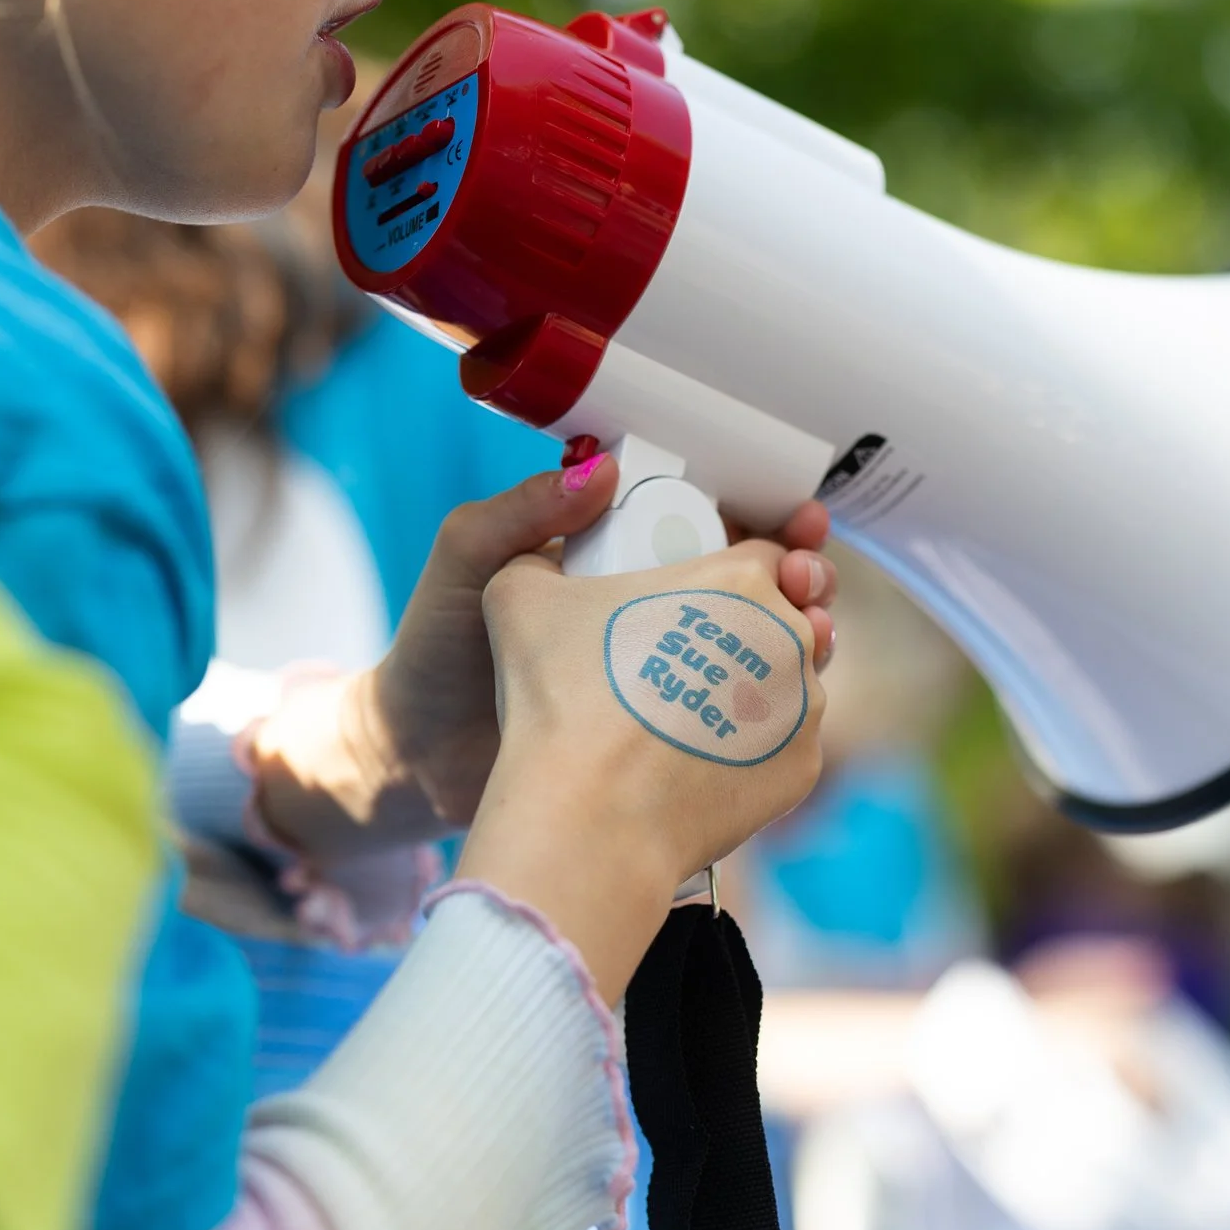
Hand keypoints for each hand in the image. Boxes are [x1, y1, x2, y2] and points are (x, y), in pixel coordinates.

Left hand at [249, 453, 838, 860]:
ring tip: (815, 633)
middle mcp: (648, 615)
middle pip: (750, 588)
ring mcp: (660, 680)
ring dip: (799, 636)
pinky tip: (796, 696)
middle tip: (810, 579)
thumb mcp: (469, 563)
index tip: (797, 517)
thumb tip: (602, 469)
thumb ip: (522, 514)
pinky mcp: (663, 740)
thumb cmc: (433, 653)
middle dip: (798, 576)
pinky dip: (776, 703)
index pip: (704, 525)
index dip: (761, 518)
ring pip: (756, 649)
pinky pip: (734, 715)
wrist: (414, 760)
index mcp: (612, 561)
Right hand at [456, 538, 828, 998]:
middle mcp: (791, 636)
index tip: (698, 586)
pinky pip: (782, 744)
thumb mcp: (518, 596)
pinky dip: (750, 748)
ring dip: (755, 684)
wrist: (590, 820)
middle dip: (751, 623)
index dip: (734, 559)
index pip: (767, 548)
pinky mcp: (801, 768)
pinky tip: (696, 759)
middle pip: (786, 613)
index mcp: (741, 578)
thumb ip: (539, 555)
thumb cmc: (560, 701)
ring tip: (684, 708)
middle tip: (690, 647)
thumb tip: (547, 558)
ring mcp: (805, 707)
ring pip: (790, 680)